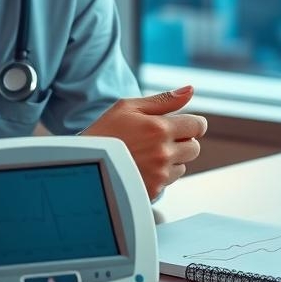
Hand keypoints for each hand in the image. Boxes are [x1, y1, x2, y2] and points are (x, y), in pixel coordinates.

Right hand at [82, 86, 206, 198]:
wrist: (82, 163)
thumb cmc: (104, 132)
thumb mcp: (128, 107)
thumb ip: (164, 99)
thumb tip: (191, 89)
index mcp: (160, 128)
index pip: (198, 126)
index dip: (192, 124)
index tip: (181, 125)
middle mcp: (163, 153)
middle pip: (194, 148)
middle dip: (182, 142)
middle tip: (159, 140)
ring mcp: (159, 175)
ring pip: (183, 166)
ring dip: (172, 160)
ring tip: (146, 155)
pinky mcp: (153, 192)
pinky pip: (169, 182)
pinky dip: (160, 175)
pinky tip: (141, 168)